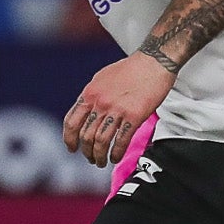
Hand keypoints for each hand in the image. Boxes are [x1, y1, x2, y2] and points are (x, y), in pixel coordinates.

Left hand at [65, 51, 175, 166]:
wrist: (153, 61)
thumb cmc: (130, 69)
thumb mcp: (101, 78)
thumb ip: (92, 96)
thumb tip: (85, 113)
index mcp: (89, 94)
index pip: (71, 122)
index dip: (69, 139)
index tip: (72, 148)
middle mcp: (100, 103)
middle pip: (85, 136)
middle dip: (86, 152)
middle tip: (90, 158)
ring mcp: (117, 110)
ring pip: (101, 142)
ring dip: (99, 156)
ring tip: (101, 162)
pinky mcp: (134, 116)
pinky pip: (121, 141)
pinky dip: (116, 153)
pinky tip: (115, 157)